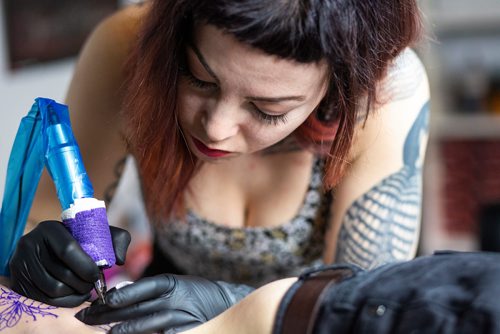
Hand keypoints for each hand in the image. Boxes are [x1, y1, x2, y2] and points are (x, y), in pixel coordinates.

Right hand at [9, 220, 130, 306]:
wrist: (51, 247)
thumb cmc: (80, 239)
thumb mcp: (98, 232)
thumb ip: (116, 239)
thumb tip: (118, 259)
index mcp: (50, 228)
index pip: (68, 249)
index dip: (86, 266)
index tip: (97, 275)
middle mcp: (30, 244)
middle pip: (62, 273)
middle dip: (84, 283)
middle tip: (93, 284)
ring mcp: (21, 263)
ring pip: (54, 289)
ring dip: (75, 293)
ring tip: (85, 288)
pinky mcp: (18, 281)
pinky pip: (45, 300)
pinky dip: (65, 302)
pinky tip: (74, 295)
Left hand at [75, 274, 254, 333]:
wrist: (224, 302)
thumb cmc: (193, 293)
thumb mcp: (174, 285)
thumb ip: (148, 291)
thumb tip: (117, 297)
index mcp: (169, 283)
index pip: (140, 289)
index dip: (118, 296)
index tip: (98, 302)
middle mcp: (174, 299)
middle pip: (137, 308)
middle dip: (109, 315)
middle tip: (87, 319)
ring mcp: (182, 317)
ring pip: (148, 325)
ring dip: (124, 330)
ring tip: (106, 333)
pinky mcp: (188, 330)